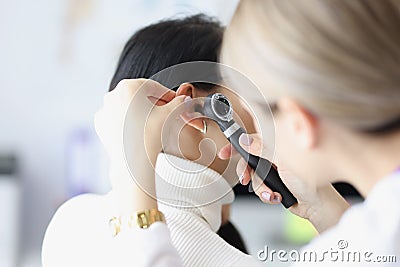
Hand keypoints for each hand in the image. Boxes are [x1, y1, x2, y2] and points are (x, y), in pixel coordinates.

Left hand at [94, 79, 185, 211]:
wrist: (133, 163)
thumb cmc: (150, 137)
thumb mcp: (170, 115)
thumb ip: (179, 103)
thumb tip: (184, 99)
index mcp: (128, 87)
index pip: (153, 87)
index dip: (167, 95)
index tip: (175, 101)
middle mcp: (112, 95)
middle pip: (139, 95)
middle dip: (154, 103)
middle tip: (167, 113)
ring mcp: (104, 110)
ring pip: (128, 106)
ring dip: (142, 111)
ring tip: (155, 124)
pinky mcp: (101, 124)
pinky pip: (118, 118)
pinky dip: (129, 121)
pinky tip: (140, 131)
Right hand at [218, 133, 348, 231]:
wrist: (318, 206)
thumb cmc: (310, 181)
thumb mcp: (283, 162)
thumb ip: (263, 149)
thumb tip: (245, 140)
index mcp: (278, 146)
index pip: (252, 141)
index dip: (236, 146)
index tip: (224, 152)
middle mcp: (274, 157)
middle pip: (249, 162)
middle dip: (247, 173)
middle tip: (244, 179)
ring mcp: (273, 171)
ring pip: (254, 178)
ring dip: (261, 188)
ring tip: (272, 193)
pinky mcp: (273, 184)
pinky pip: (260, 189)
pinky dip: (266, 195)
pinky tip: (276, 196)